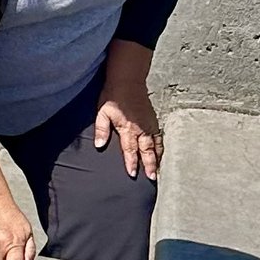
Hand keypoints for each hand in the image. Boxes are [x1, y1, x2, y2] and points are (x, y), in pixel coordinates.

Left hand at [94, 60, 161, 179]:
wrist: (127, 81)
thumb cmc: (112, 97)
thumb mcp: (102, 112)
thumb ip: (101, 130)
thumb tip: (98, 146)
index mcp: (128, 128)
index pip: (130, 150)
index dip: (132, 163)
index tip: (133, 174)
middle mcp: (141, 128)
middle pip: (146, 151)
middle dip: (149, 165)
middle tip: (153, 178)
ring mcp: (149, 124)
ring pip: (156, 145)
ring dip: (157, 158)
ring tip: (158, 170)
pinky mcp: (153, 119)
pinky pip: (159, 136)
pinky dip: (161, 147)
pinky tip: (161, 153)